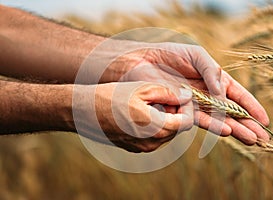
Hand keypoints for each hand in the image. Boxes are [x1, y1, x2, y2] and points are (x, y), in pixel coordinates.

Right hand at [74, 81, 192, 152]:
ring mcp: (142, 147)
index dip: (187, 107)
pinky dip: (153, 125)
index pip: (187, 122)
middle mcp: (152, 143)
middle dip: (175, 111)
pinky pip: (153, 137)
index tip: (179, 94)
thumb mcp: (143, 89)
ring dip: (164, 118)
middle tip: (162, 96)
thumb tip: (187, 96)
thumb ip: (169, 93)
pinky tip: (139, 112)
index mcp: (157, 128)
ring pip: (166, 133)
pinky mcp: (134, 148)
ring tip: (148, 103)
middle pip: (177, 128)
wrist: (84, 111)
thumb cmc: (112, 97)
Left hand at [95, 41, 269, 144]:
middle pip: (231, 111)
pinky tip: (227, 131)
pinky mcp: (181, 110)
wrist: (143, 61)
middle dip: (247, 124)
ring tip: (251, 140)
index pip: (236, 95)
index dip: (251, 107)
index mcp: (213, 80)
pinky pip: (200, 118)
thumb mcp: (197, 56)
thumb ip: (211, 72)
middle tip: (263, 139)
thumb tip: (223, 93)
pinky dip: (214, 125)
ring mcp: (195, 104)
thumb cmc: (169, 54)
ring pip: (219, 119)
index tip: (264, 120)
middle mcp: (207, 94)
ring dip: (236, 129)